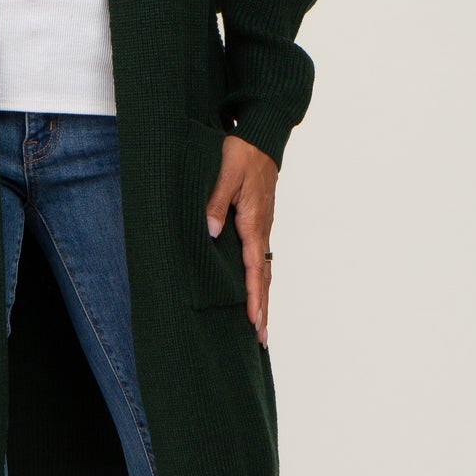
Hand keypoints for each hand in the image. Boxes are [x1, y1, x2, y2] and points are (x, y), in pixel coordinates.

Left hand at [205, 134, 277, 345]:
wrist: (261, 137)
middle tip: (261, 338)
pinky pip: (261, 259)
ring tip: (260, 325)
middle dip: (262, 308)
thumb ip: (216, 202)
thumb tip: (211, 232)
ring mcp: (261, 228)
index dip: (253, 295)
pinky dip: (260, 281)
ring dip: (262, 298)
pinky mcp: (258, 223)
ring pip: (264, 270)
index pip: (254, 267)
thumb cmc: (241, 153)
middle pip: (264, 276)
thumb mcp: (225, 173)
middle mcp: (261, 229)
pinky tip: (256, 291)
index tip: (253, 319)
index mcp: (253, 221)